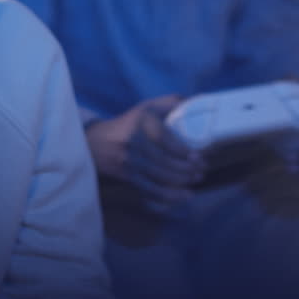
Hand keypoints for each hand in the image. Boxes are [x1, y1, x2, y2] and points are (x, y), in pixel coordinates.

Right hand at [85, 95, 205, 214]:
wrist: (95, 143)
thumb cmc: (130, 124)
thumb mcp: (147, 107)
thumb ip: (171, 103)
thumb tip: (198, 101)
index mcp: (142, 121)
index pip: (167, 140)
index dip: (186, 152)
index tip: (200, 157)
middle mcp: (134, 142)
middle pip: (166, 161)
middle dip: (188, 169)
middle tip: (202, 170)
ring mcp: (130, 162)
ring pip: (160, 178)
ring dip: (182, 182)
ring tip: (196, 180)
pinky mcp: (128, 177)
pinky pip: (151, 191)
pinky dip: (169, 197)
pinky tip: (184, 196)